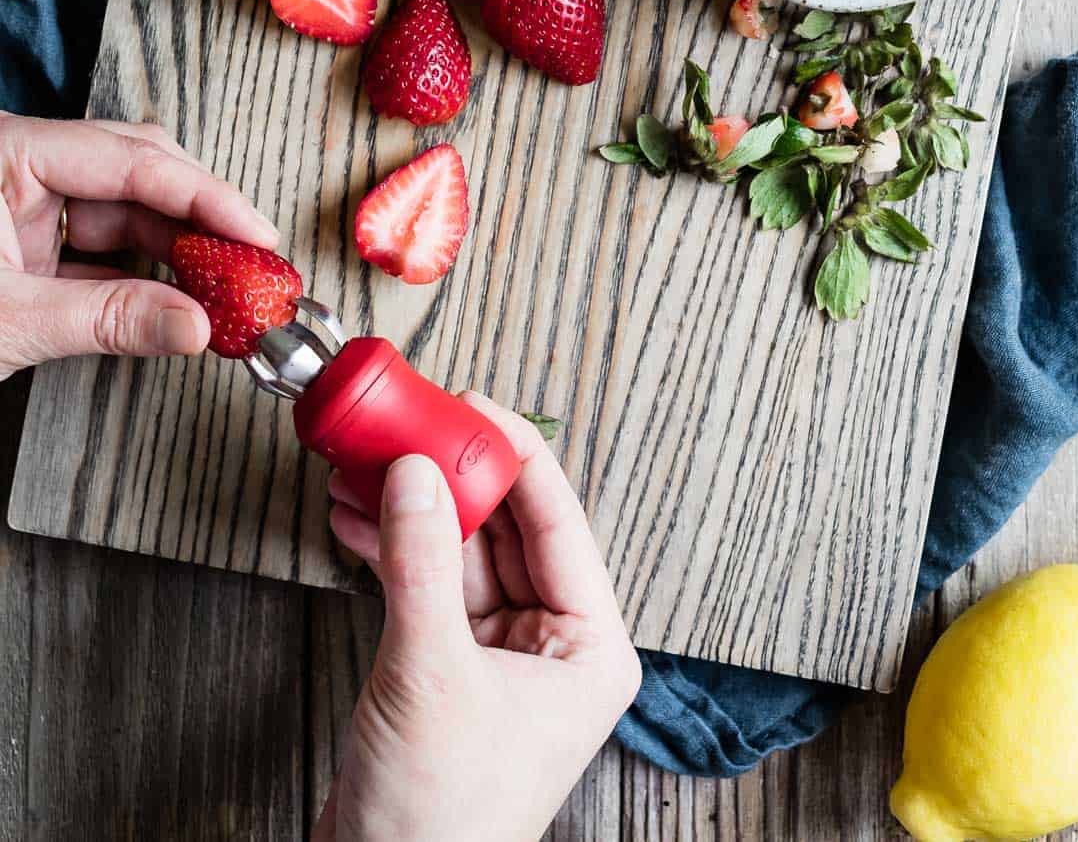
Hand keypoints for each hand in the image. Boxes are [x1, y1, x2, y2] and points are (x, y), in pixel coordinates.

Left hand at [0, 112, 279, 379]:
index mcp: (8, 152)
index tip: (255, 232)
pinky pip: (100, 244)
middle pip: (136, 172)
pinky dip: (141, 273)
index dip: (203, 197)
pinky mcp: (27, 242)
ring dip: (177, 250)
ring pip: (125, 210)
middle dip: (198, 218)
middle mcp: (22, 164)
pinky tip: (181, 295)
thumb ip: (106, 319)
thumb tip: (194, 326)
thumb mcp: (12, 320)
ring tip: (227, 282)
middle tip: (251, 257)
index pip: (129, 160)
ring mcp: (24, 201)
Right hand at [313, 398, 641, 841]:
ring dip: (412, 508)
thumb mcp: (431, 672)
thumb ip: (422, 562)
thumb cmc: (438, 822)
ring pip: (459, 552)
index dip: (513, 454)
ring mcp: (501, 658)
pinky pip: (428, 586)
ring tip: (366, 462)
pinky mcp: (449, 670)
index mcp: (591, 648)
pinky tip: (356, 515)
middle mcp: (555, 648)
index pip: (556, 521)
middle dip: (450, 476)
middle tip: (409, 423)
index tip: (470, 406)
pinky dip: (391, 549)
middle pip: (505, 529)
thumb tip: (416, 472)